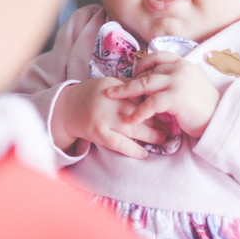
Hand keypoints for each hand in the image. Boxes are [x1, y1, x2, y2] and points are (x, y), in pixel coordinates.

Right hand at [53, 78, 167, 158]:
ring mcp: (104, 118)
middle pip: (140, 111)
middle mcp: (110, 101)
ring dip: (152, 136)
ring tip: (164, 139)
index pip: (141, 94)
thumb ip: (129, 88)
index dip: (157, 102)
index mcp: (114, 87)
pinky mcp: (98, 134)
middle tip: (174, 126)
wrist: (65, 109)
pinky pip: (120, 144)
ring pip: (133, 128)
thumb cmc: (91, 96)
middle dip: (159, 120)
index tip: (171, 107)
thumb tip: (155, 90)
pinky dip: (134, 150)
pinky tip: (144, 153)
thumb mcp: (109, 85)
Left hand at [107, 51, 219, 137]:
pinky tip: (131, 120)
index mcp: (182, 63)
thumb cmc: (201, 106)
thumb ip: (169, 81)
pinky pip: (151, 103)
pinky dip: (139, 112)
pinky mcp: (176, 97)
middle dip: (127, 81)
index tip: (132, 75)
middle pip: (146, 71)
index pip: (156, 56)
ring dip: (126, 92)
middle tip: (111, 89)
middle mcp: (179, 68)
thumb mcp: (185, 86)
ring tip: (113, 98)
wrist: (219, 118)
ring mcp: (178, 81)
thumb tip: (146, 83)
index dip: (141, 65)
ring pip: (145, 84)